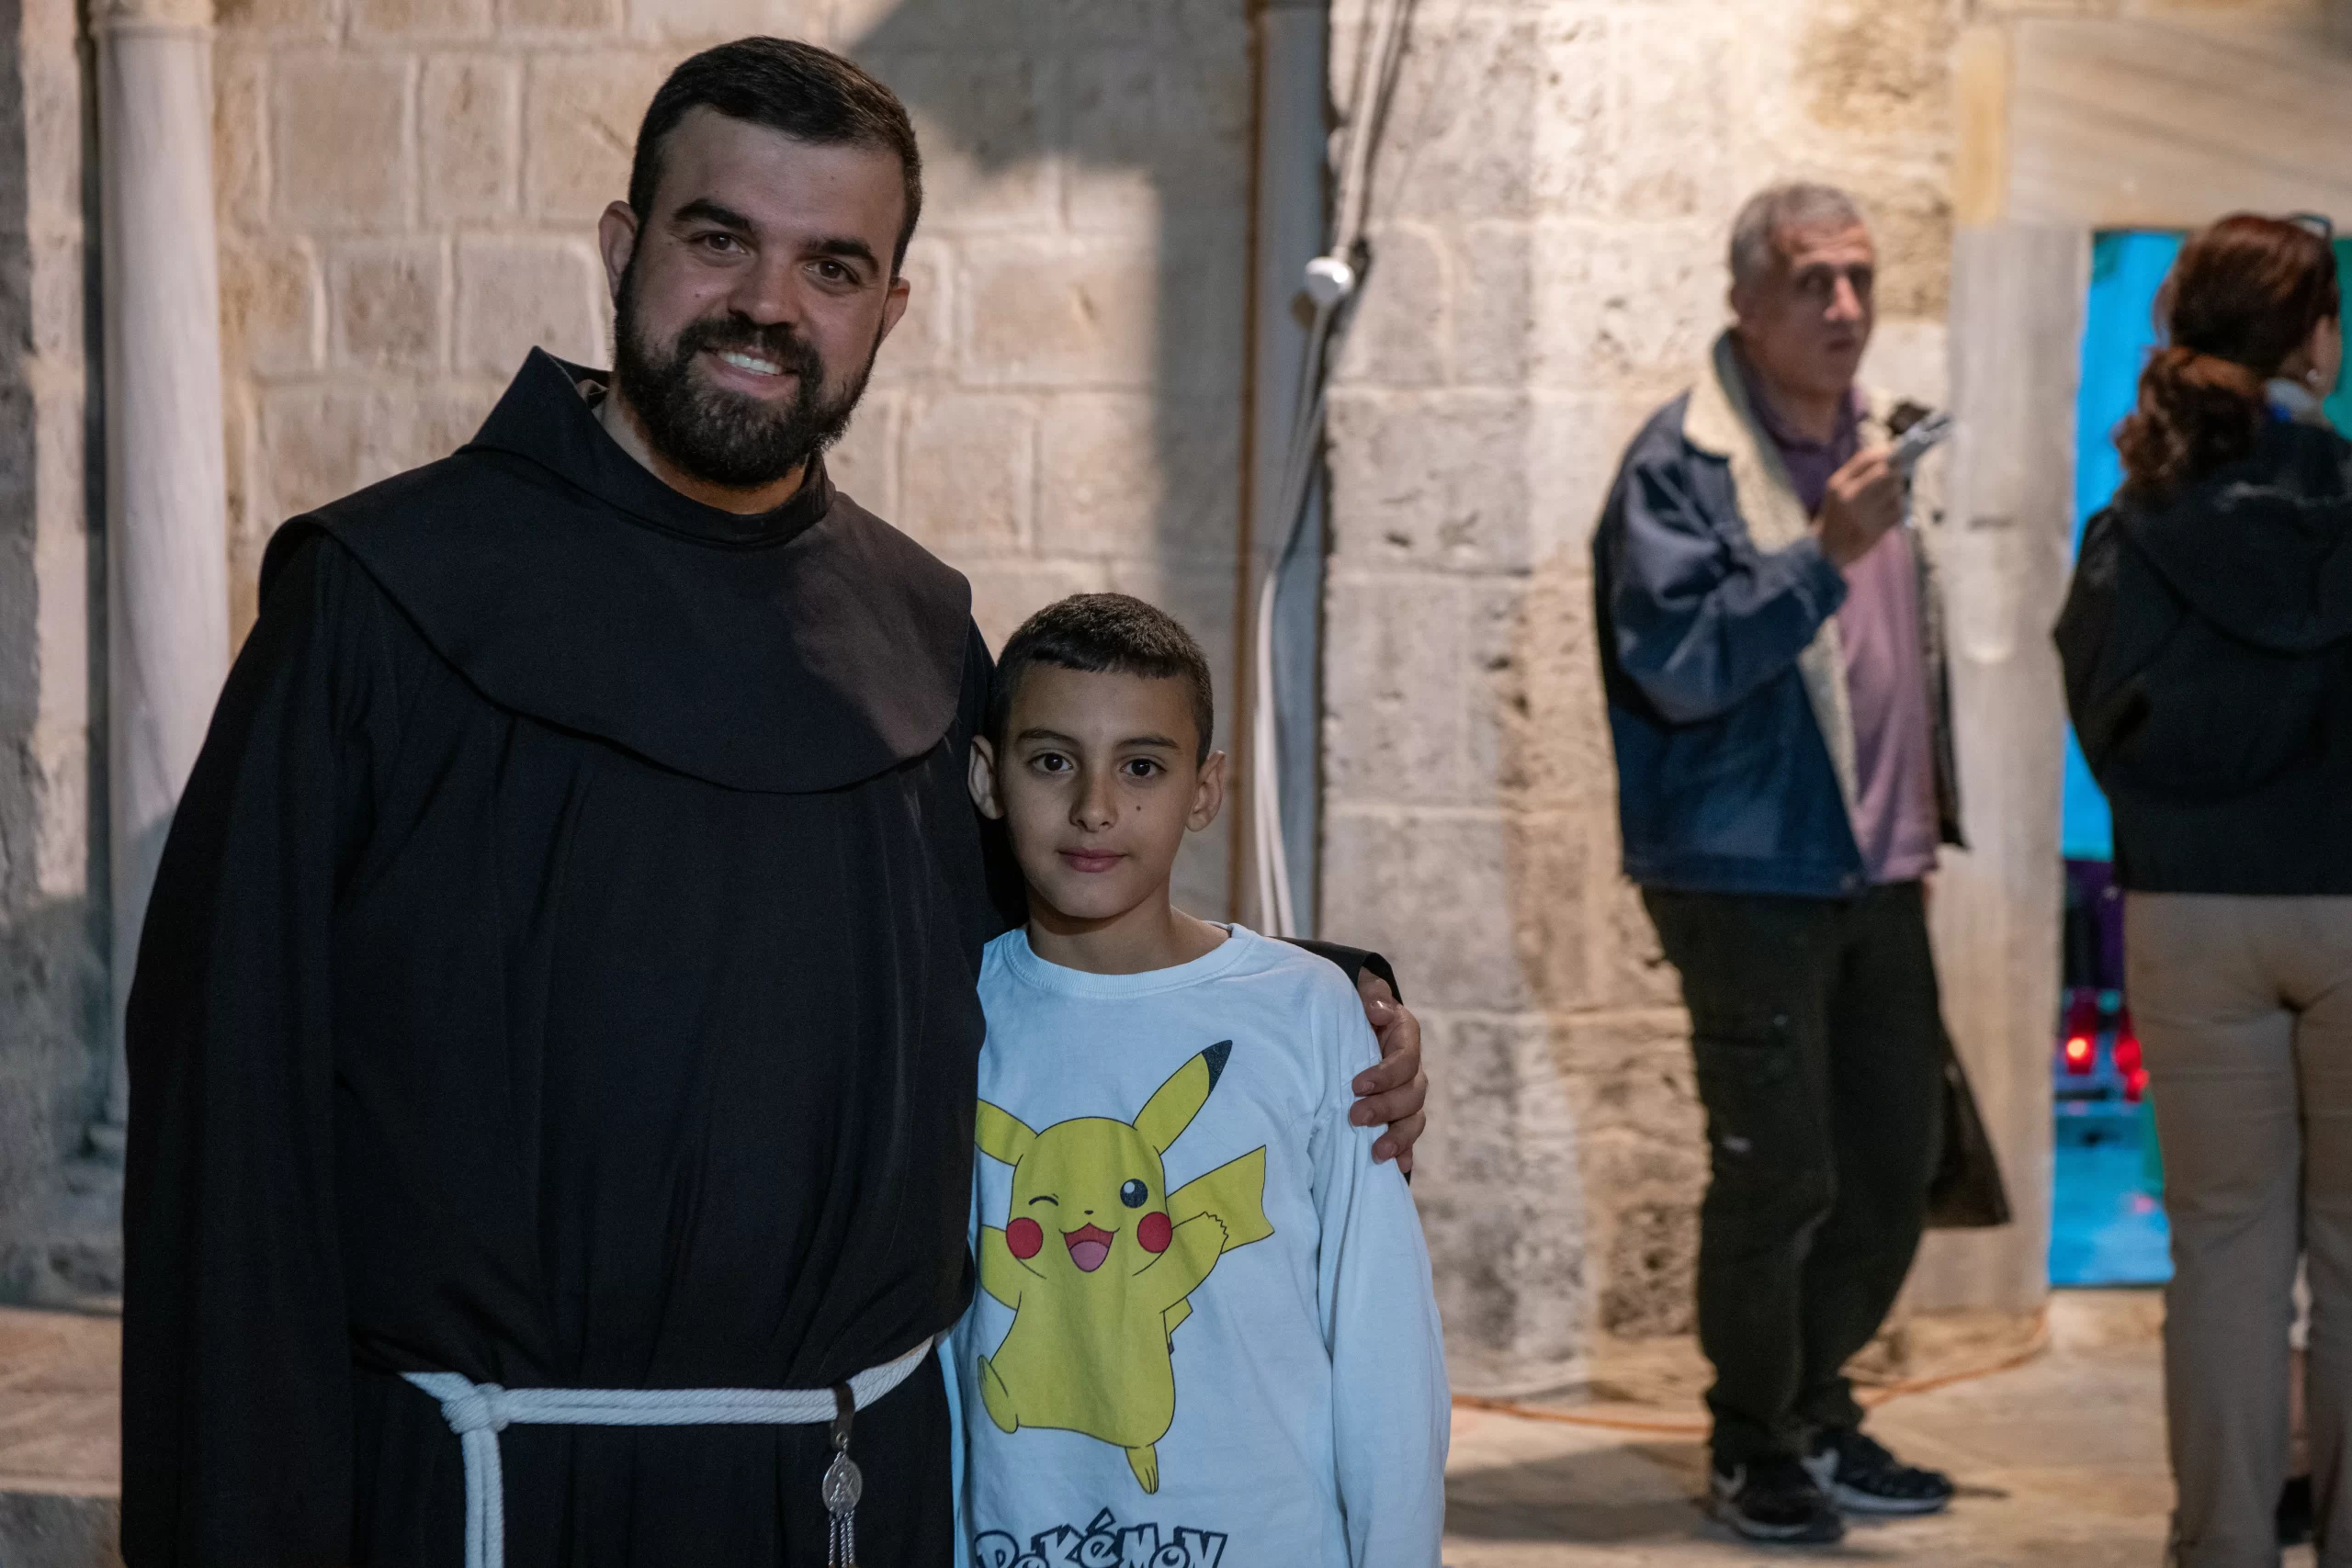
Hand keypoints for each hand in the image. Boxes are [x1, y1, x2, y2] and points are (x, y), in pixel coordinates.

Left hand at [1347, 974, 1426, 1172]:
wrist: (1344, 1022)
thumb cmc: (1351, 1006)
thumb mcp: (1359, 992)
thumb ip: (1371, 994)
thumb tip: (1379, 1010)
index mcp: (1404, 1038)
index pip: (1405, 1059)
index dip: (1386, 1074)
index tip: (1356, 1085)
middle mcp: (1410, 1069)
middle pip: (1412, 1095)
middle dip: (1387, 1109)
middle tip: (1356, 1118)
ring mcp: (1405, 1095)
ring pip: (1414, 1119)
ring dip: (1399, 1137)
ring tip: (1377, 1153)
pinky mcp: (1395, 1114)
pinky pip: (1407, 1137)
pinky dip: (1405, 1153)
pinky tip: (1397, 1169)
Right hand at [1816, 444, 1901, 567]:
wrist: (1829, 549)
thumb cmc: (1836, 516)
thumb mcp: (1836, 490)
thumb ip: (1857, 472)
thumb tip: (1887, 453)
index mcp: (1839, 484)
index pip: (1867, 459)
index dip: (1885, 453)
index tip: (1894, 452)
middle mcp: (1850, 497)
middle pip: (1885, 473)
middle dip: (1895, 470)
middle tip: (1898, 472)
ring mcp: (1864, 513)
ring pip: (1894, 491)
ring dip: (1897, 491)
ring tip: (1889, 495)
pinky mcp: (1877, 528)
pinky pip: (1898, 510)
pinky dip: (1897, 508)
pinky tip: (1887, 511)